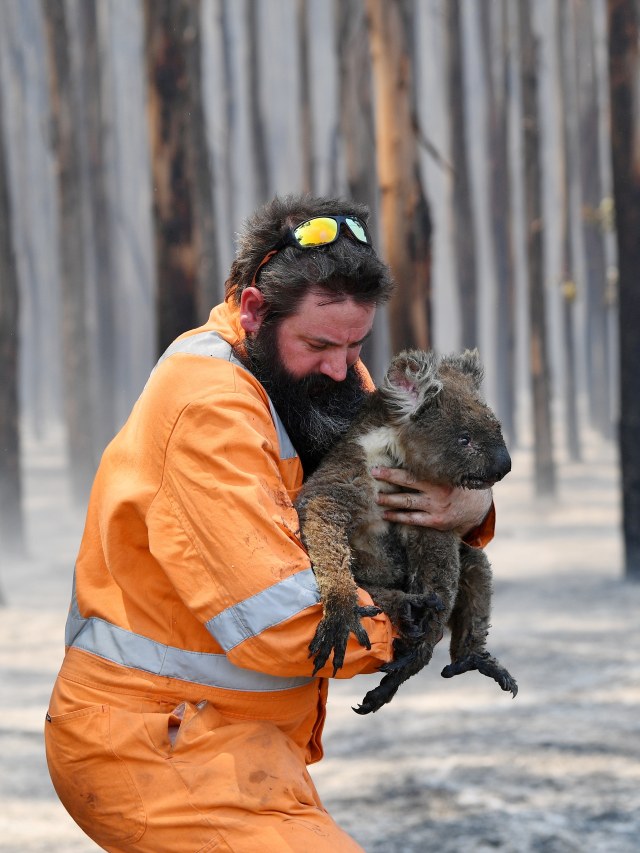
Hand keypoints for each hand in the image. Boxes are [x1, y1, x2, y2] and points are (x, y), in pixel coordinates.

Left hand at [371, 466, 492, 535]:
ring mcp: (436, 508)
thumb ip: (435, 465)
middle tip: (372, 475)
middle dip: (388, 480)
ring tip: (376, 497)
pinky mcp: (436, 521)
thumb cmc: (459, 484)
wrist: (477, 507)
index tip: (377, 468)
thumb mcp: (451, 472)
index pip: (412, 472)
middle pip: (407, 485)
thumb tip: (413, 448)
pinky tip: (386, 514)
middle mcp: (438, 492)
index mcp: (440, 477)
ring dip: (389, 500)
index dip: (393, 471)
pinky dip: (398, 517)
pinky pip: (413, 519)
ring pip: (407, 503)